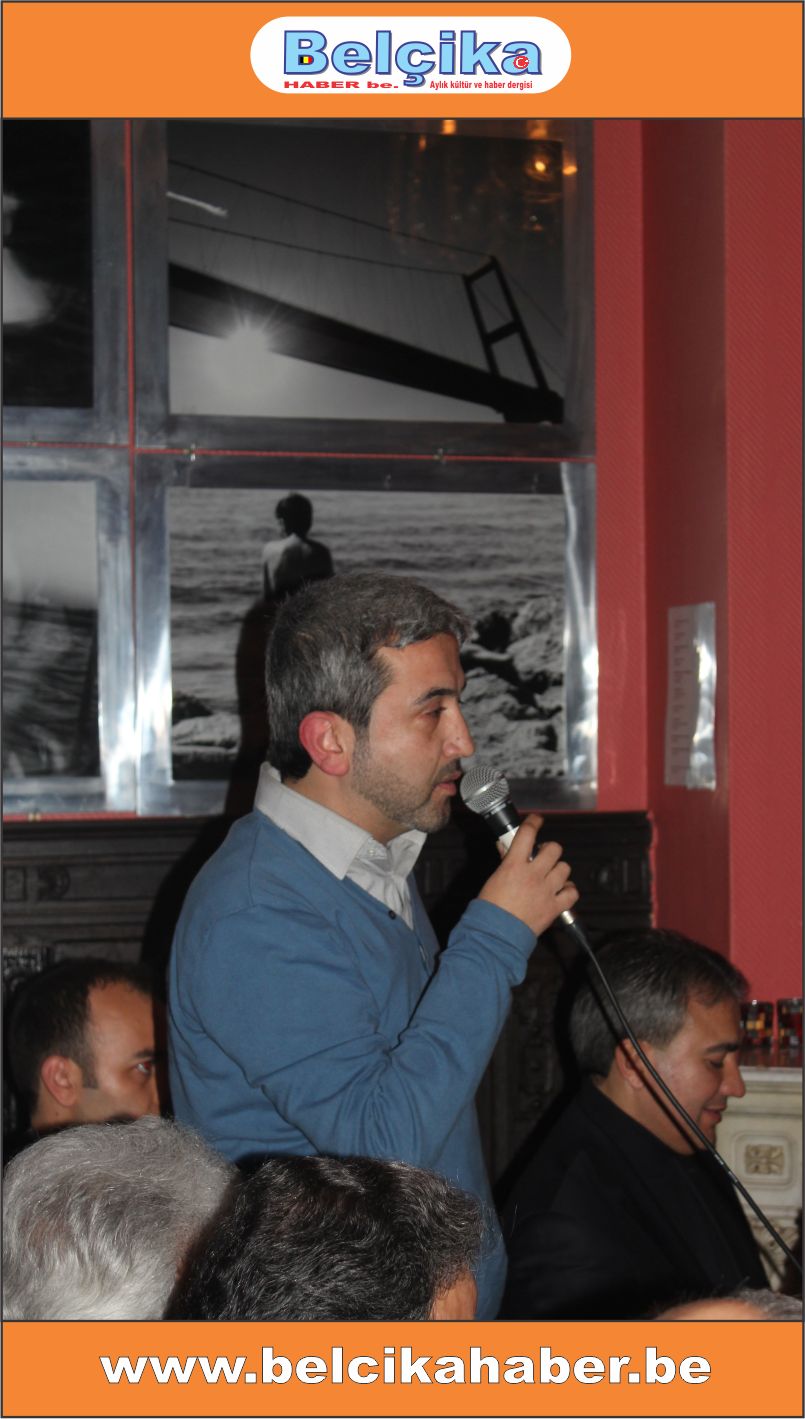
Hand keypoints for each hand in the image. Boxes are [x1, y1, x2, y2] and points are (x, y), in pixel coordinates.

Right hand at [477, 814, 577, 936]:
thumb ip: (504, 862)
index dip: (534, 822)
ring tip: (551, 876)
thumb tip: (506, 848)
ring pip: (564, 868)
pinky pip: (572, 892)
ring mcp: (546, 891)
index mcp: (514, 865)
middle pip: (554, 849)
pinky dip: (569, 890)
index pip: (527, 834)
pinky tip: (561, 891)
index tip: (536, 820)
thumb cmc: (489, 910)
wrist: (496, 935)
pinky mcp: (555, 907)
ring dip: (559, 870)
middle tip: (543, 856)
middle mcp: (533, 875)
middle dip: (550, 849)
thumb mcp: (493, 879)